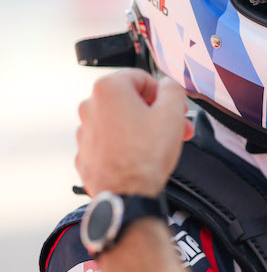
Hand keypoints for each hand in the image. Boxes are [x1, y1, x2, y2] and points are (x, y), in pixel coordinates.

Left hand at [76, 69, 194, 197]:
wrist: (127, 194)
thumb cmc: (146, 156)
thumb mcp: (173, 112)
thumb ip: (173, 89)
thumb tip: (168, 86)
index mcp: (109, 89)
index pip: (141, 77)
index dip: (163, 91)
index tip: (174, 105)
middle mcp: (90, 106)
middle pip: (130, 100)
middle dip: (155, 111)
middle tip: (175, 125)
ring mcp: (85, 131)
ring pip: (120, 121)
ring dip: (142, 128)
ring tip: (161, 144)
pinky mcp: (86, 153)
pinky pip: (110, 141)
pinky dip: (126, 145)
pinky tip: (143, 156)